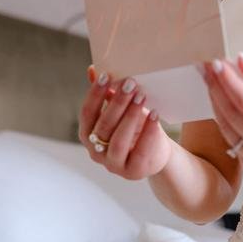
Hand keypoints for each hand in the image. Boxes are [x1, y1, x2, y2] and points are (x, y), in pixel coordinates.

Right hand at [78, 67, 171, 181]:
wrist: (154, 153)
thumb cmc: (134, 126)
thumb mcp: (119, 110)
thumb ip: (105, 93)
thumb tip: (93, 69)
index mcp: (87, 134)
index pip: (87, 113)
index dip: (95, 94)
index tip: (106, 75)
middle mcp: (96, 152)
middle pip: (104, 125)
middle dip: (117, 102)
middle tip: (130, 83)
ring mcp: (113, 165)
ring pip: (119, 140)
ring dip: (131, 116)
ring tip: (141, 95)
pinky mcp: (133, 172)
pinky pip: (140, 151)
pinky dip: (148, 132)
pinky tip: (155, 114)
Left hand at [204, 54, 242, 183]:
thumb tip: (240, 60)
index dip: (229, 81)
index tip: (217, 63)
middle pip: (233, 115)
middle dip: (216, 88)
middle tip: (207, 68)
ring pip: (228, 130)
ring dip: (215, 104)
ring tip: (210, 82)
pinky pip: (233, 142)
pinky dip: (225, 122)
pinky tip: (221, 104)